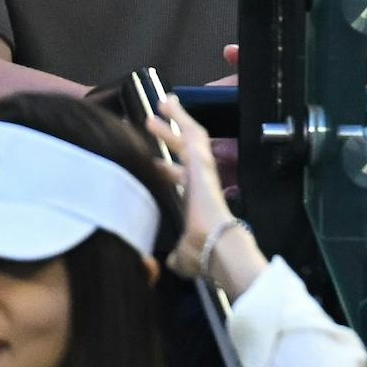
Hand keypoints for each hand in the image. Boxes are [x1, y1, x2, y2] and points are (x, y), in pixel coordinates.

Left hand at [146, 91, 237, 275]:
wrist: (215, 247)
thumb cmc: (201, 253)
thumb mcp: (183, 257)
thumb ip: (176, 256)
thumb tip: (170, 263)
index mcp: (195, 203)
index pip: (180, 181)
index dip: (165, 171)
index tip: (153, 164)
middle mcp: (200, 183)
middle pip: (183, 153)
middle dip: (168, 138)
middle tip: (151, 123)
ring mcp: (202, 171)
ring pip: (190, 138)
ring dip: (175, 121)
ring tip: (162, 104)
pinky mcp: (202, 161)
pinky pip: (193, 132)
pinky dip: (182, 117)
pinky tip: (170, 103)